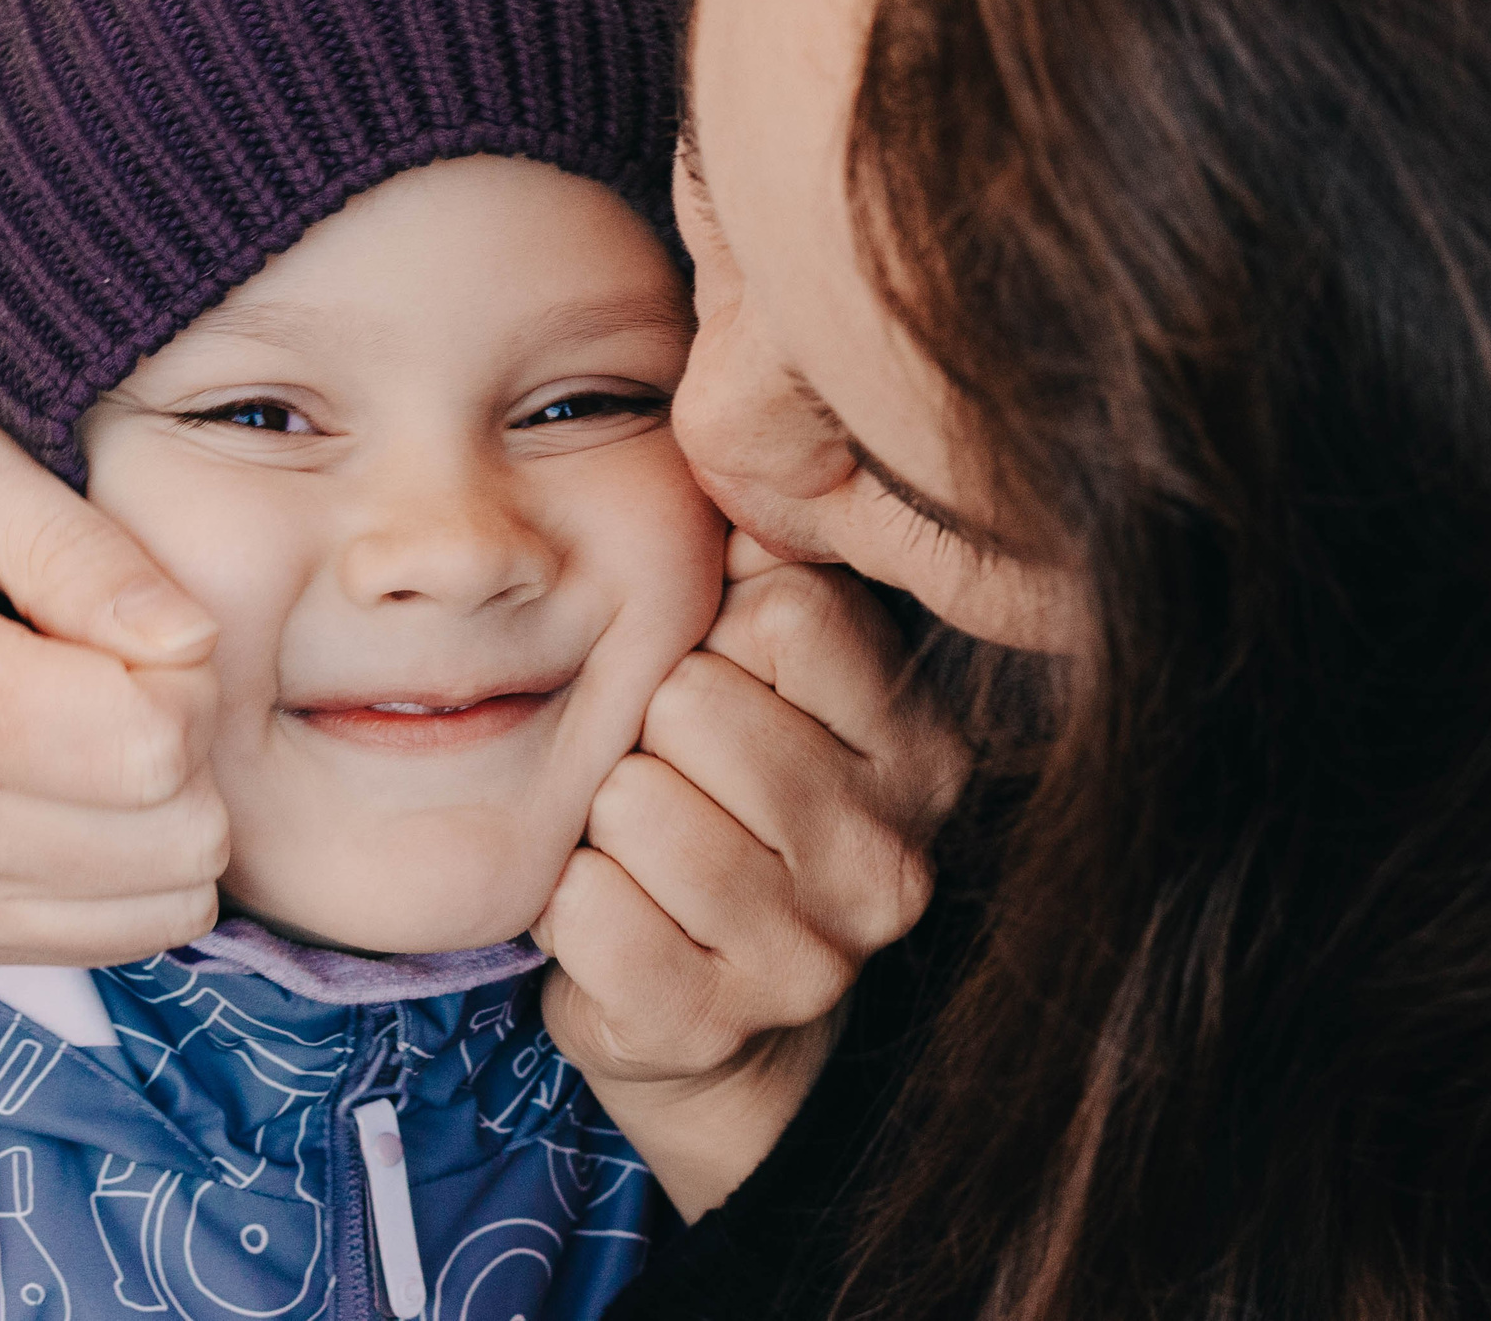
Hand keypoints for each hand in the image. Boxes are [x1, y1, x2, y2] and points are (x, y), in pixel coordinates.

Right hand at [0, 403, 229, 965]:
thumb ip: (78, 544)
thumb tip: (191, 640)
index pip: (144, 743)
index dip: (189, 676)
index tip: (145, 625)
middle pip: (171, 833)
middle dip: (193, 746)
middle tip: (130, 676)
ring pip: (163, 900)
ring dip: (172, 812)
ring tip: (103, 729)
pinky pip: (124, 937)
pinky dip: (136, 867)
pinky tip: (79, 789)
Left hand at [530, 531, 969, 1218]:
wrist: (710, 1017)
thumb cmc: (719, 802)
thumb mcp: (763, 678)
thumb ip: (761, 574)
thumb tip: (740, 462)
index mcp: (919, 750)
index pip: (789, 613)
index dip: (719, 634)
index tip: (723, 681)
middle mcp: (888, 859)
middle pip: (696, 703)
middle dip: (651, 731)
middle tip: (671, 780)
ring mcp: (811, 959)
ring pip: (635, 804)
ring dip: (607, 824)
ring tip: (643, 851)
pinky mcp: (710, 1027)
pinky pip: (587, 909)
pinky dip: (570, 906)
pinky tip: (617, 917)